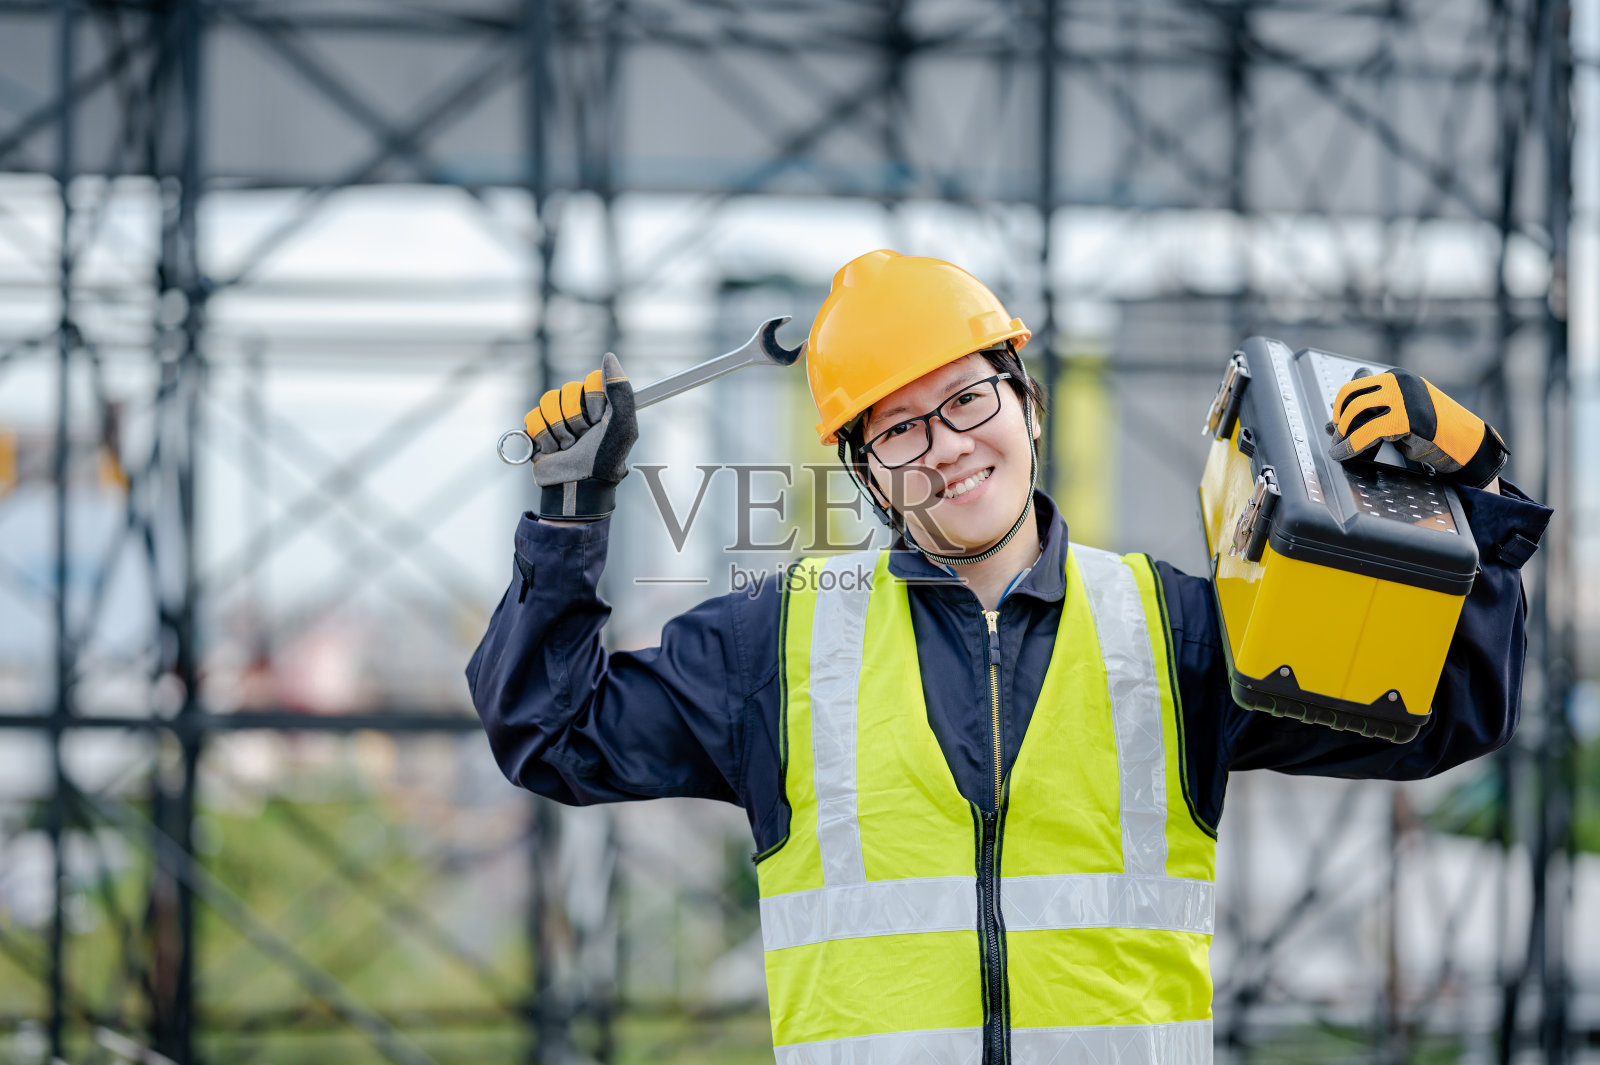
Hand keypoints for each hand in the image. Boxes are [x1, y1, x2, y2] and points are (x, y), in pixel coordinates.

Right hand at [525, 352, 637, 520]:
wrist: (578, 486)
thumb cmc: (605, 459)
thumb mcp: (623, 425)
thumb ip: (621, 390)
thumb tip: (609, 357)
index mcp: (603, 403)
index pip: (592, 380)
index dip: (594, 401)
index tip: (600, 420)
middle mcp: (581, 407)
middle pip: (569, 389)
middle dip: (576, 419)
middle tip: (584, 438)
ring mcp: (558, 417)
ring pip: (549, 400)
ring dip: (560, 429)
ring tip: (569, 446)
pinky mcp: (539, 428)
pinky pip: (533, 416)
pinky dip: (543, 436)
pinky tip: (554, 450)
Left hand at [1326, 369, 1507, 488]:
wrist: (1462, 444)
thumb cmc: (1428, 432)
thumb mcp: (1395, 416)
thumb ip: (1369, 414)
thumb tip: (1329, 422)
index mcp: (1396, 377)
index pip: (1356, 386)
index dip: (1340, 407)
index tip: (1335, 424)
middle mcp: (1399, 382)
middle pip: (1351, 395)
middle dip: (1339, 419)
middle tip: (1335, 437)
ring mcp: (1404, 397)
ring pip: (1356, 411)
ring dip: (1342, 432)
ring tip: (1337, 448)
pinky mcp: (1406, 417)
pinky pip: (1367, 431)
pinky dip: (1350, 445)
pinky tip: (1342, 454)